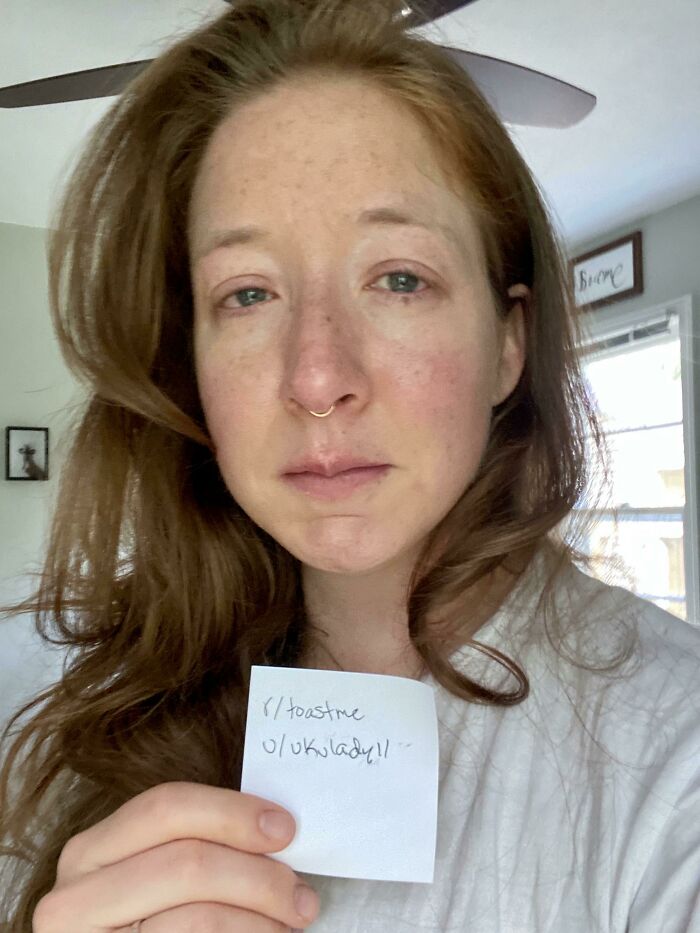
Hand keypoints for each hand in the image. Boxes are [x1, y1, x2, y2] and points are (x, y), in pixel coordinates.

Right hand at [33, 781, 319, 930]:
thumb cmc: (152, 920)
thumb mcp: (156, 873)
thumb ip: (198, 845)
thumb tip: (276, 829)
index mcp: (90, 851)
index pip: (166, 808)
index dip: (232, 812)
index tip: (285, 828)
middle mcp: (74, 898)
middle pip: (188, 864)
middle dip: (259, 877)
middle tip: (302, 895)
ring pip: (198, 919)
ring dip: (260, 920)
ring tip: (291, 922)